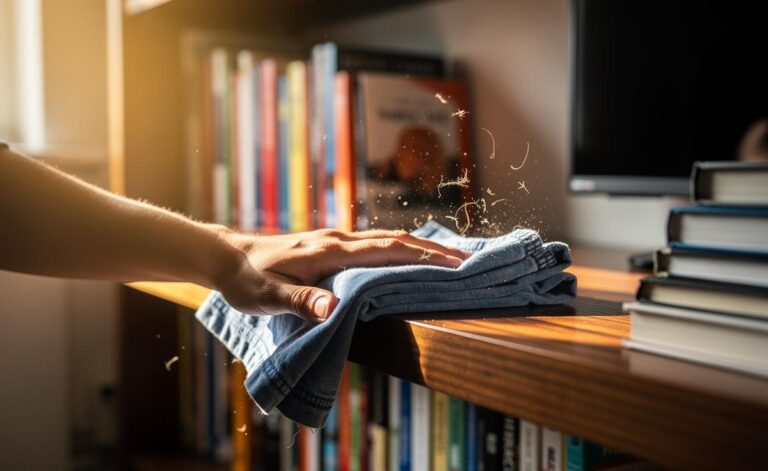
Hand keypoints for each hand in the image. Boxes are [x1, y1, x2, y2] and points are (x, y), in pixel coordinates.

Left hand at [215, 228, 467, 321]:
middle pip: (396, 240)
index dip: (424, 256)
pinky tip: (408, 256)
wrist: (226, 256)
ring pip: (387, 239)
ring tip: (449, 257)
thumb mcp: (267, 297)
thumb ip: (300, 301)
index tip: (456, 263)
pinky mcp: (331, 246)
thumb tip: (335, 309)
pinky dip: (400, 248)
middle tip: (467, 260)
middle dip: (433, 249)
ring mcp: (335, 240)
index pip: (388, 250)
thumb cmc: (246, 280)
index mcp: (330, 251)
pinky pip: (375, 244)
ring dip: (419, 247)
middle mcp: (338, 240)